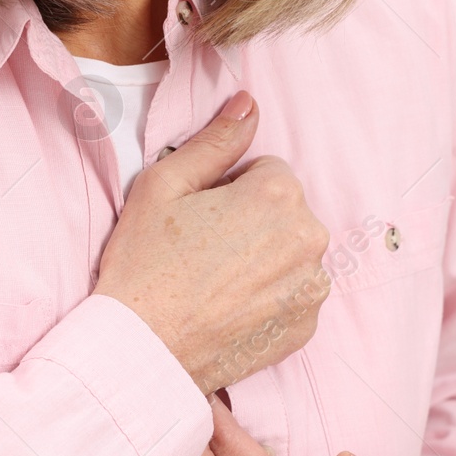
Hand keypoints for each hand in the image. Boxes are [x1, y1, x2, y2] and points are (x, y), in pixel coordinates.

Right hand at [93, 91, 330, 394]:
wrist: (143, 350)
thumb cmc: (144, 264)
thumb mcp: (164, 185)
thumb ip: (216, 141)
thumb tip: (249, 104)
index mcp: (279, 193)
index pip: (268, 172)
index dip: (229, 191)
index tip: (200, 219)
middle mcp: (310, 237)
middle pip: (286, 212)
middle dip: (253, 222)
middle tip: (204, 251)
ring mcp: (313, 286)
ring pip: (292, 254)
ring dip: (266, 260)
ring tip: (215, 283)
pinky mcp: (307, 326)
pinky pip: (294, 295)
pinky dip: (270, 298)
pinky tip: (231, 309)